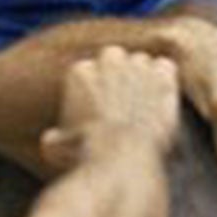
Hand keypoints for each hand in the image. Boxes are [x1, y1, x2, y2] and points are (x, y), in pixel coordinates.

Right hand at [38, 47, 180, 171]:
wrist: (123, 158)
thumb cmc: (88, 155)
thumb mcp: (58, 149)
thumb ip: (53, 138)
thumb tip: (50, 138)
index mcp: (79, 71)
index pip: (88, 71)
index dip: (94, 92)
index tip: (99, 112)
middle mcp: (108, 60)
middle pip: (114, 58)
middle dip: (117, 76)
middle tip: (123, 105)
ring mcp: (138, 65)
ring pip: (142, 62)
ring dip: (143, 78)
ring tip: (144, 105)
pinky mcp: (163, 76)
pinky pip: (166, 67)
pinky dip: (165, 80)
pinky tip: (162, 100)